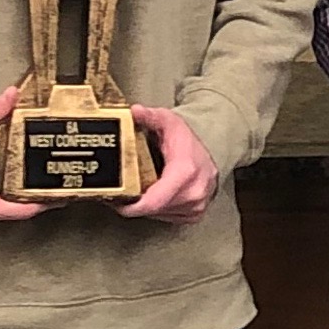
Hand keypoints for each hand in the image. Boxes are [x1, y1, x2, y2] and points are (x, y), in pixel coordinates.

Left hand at [117, 104, 216, 222]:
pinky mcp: (195, 214)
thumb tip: (134, 112)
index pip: (152, 202)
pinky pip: (167, 217)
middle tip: (120, 192)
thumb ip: (150, 117)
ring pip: (158, 214)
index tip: (114, 200)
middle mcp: (193, 193)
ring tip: (137, 191)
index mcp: (185, 173)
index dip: (129, 206)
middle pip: (151, 209)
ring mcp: (196, 206)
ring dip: (145, 206)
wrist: (213, 152)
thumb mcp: (169, 122)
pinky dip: (157, 209)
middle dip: (134, 202)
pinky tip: (154, 196)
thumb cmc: (189, 141)